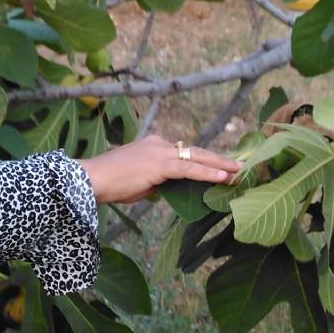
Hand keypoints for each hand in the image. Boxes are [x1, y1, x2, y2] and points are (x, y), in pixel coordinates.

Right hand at [78, 135, 241, 204]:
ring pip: (197, 157)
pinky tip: (223, 177)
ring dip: (220, 166)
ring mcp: (160, 152)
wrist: (93, 179)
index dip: (204, 160)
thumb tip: (168, 188)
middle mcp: (159, 144)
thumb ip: (156, 181)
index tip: (221, 166)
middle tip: (240, 166)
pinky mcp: (160, 164)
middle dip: (219, 159)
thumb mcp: (139, 181)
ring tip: (239, 172)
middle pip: (196, 151)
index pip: (185, 152)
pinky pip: (189, 168)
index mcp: (154, 145)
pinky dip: (208, 173)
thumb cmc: (110, 183)